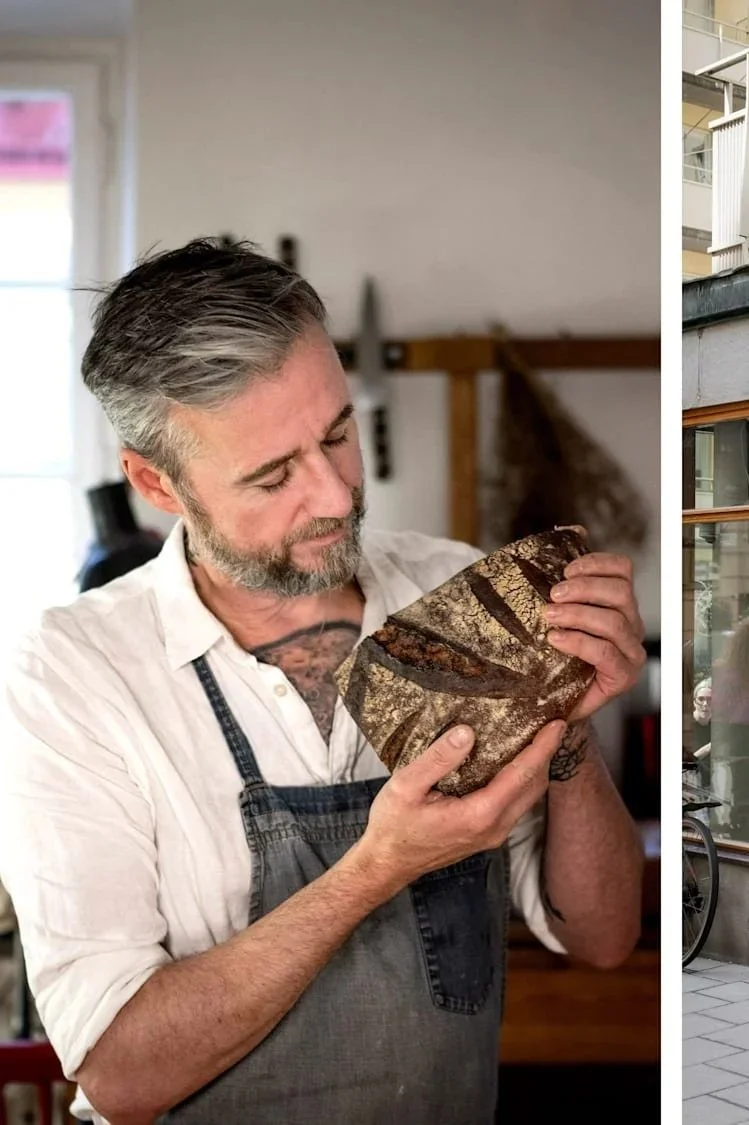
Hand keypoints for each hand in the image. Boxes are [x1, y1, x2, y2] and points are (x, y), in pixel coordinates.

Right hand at [355, 721, 565, 895]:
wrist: (387, 864)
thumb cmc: (393, 826)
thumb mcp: (406, 786)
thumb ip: (438, 758)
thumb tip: (468, 732)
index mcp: (479, 814)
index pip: (522, 775)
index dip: (543, 747)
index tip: (558, 724)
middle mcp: (494, 827)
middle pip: (534, 786)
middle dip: (546, 754)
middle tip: (550, 722)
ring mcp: (493, 834)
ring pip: (528, 797)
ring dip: (536, 767)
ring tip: (536, 736)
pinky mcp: (487, 834)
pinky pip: (515, 803)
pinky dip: (522, 780)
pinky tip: (512, 761)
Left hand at [543, 536, 645, 720]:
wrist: (551, 698)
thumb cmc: (554, 650)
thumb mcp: (556, 607)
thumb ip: (565, 573)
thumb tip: (570, 528)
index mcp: (619, 602)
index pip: (622, 570)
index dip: (596, 563)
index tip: (565, 570)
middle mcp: (631, 625)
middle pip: (620, 592)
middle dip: (584, 589)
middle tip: (552, 594)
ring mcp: (630, 653)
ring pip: (613, 621)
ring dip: (577, 614)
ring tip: (549, 616)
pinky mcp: (622, 677)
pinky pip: (605, 652)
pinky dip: (578, 642)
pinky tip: (556, 639)